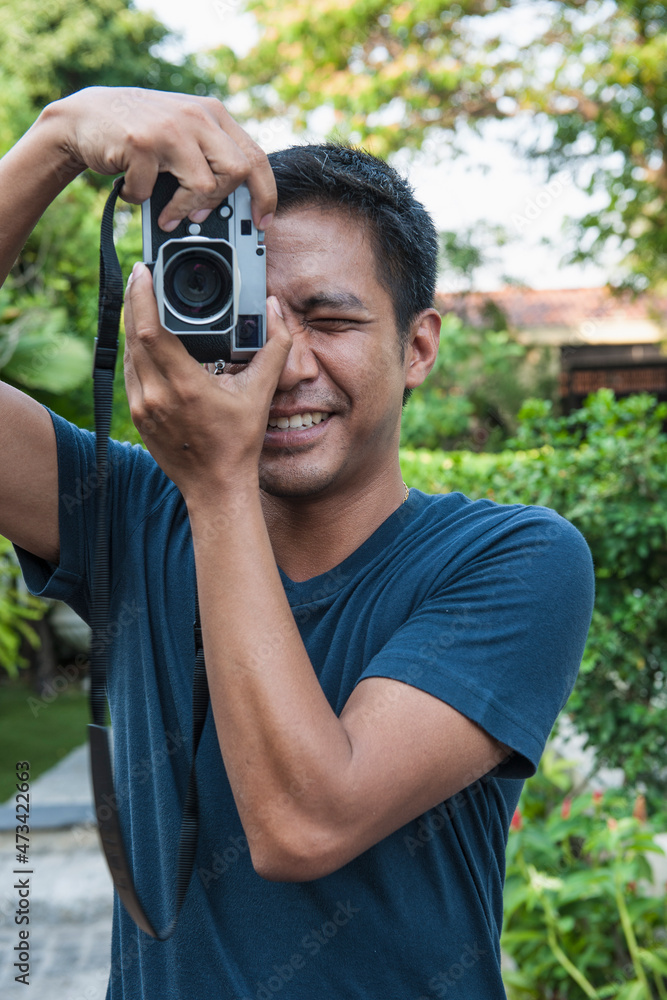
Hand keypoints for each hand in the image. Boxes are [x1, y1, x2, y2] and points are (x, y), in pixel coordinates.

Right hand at [49, 87, 275, 229]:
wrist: (81, 117)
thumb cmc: (137, 135)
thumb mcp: (182, 135)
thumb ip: (208, 158)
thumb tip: (232, 208)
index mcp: (213, 114)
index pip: (255, 156)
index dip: (264, 193)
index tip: (262, 221)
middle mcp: (197, 115)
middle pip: (238, 171)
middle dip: (220, 202)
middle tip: (199, 216)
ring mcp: (170, 126)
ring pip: (204, 185)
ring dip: (182, 209)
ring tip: (164, 212)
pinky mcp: (142, 142)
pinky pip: (154, 191)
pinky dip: (139, 199)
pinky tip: (129, 187)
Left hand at [123, 261, 291, 503]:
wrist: (215, 486)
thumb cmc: (237, 443)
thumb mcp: (260, 393)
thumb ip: (274, 348)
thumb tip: (275, 310)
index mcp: (185, 386)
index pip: (150, 330)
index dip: (142, 297)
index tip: (143, 272)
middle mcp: (156, 395)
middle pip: (132, 335)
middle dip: (135, 301)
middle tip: (143, 277)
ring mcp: (142, 406)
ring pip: (128, 353)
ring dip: (133, 324)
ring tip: (143, 301)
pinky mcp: (137, 415)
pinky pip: (130, 373)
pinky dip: (135, 350)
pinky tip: (145, 339)